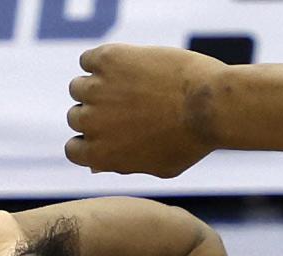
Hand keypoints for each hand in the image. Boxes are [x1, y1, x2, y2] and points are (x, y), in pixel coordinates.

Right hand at [65, 43, 224, 177]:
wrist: (209, 106)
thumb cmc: (192, 142)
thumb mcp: (160, 168)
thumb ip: (126, 165)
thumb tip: (102, 164)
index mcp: (100, 155)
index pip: (73, 150)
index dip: (90, 141)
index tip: (108, 134)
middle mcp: (91, 123)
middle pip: (76, 116)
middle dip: (98, 114)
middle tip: (126, 107)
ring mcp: (97, 89)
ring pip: (80, 87)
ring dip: (98, 86)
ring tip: (129, 86)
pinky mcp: (108, 59)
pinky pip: (88, 60)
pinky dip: (101, 62)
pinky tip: (126, 66)